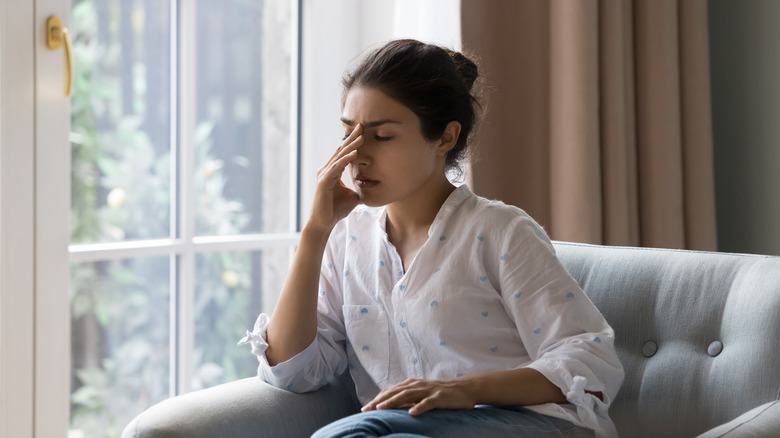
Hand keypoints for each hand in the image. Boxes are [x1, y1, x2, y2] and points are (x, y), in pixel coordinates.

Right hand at [306, 124, 363, 232]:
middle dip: (352, 138)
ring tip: (362, 137)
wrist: (324, 223)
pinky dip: (345, 160)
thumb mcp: (353, 196)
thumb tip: (371, 187)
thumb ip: (359, 188)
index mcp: (332, 171)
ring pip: (339, 157)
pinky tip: (354, 153)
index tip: (363, 131)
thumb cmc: (336, 209)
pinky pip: (336, 168)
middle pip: (341, 150)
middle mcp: (327, 170)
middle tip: (362, 125)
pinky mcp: (324, 182)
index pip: (344, 153)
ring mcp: (324, 175)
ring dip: (351, 146)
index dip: (353, 142)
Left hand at [361, 378, 475, 415]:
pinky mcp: (439, 397)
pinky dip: (419, 407)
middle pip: (395, 392)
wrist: (465, 389)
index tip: (366, 408)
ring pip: (407, 395)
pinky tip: (411, 413)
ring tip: (382, 409)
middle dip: (380, 400)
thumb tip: (392, 407)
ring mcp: (428, 390)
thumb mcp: (422, 394)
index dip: (378, 399)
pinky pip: (428, 402)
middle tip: (367, 409)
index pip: (391, 391)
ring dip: (393, 401)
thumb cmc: (441, 393)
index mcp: (412, 384)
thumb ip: (408, 398)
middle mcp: (418, 385)